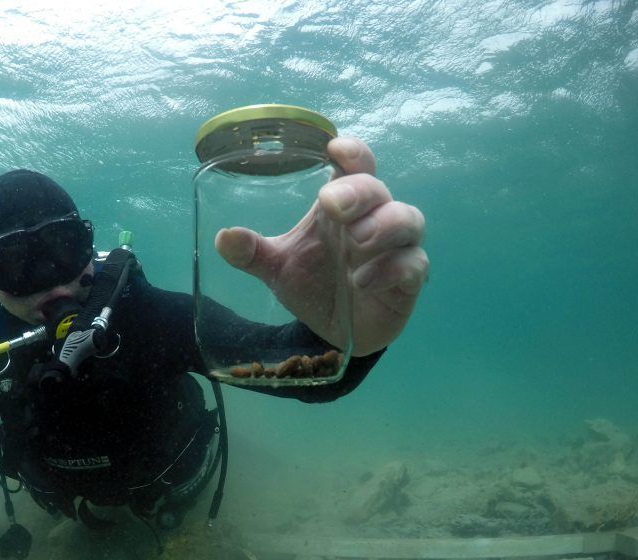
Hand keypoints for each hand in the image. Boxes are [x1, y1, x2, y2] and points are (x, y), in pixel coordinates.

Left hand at [215, 136, 427, 355]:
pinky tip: (362, 281)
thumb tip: (224, 238)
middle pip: (378, 189)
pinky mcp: (409, 279)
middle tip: (332, 205)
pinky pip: (414, 265)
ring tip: (354, 243)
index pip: (355, 166)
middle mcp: (373, 218)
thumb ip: (251, 253)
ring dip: (382, 225)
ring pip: (408, 219)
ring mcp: (396, 247)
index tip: (334, 149)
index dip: (352, 152)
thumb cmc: (313, 283)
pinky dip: (391, 269)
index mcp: (342, 204)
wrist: (334, 331)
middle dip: (359, 192)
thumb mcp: (276, 268)